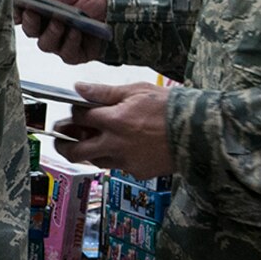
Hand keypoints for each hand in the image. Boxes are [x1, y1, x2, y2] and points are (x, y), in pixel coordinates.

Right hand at [15, 0, 109, 65]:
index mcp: (45, 12)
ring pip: (45, 44)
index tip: (16, 9)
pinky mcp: (74, 55)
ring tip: (61, 23)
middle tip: (35, 13)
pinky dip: (70, 43)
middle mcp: (48, 29)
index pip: (23, 15)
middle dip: (31, 23)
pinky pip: (65, 54)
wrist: (119, 10)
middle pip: (30, 31)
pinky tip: (76, 33)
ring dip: (51, 33)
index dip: (16, 14)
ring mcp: (60, 43)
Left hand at [53, 82, 174, 178]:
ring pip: (94, 159)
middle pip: (75, 150)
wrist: (199, 131)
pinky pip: (116, 166)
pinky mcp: (136, 172)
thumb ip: (104, 92)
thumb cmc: (171, 108)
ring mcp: (125, 161)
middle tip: (61, 137)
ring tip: (91, 140)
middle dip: (62, 143)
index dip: (74, 112)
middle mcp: (115, 144)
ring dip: (88, 151)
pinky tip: (122, 146)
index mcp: (114, 120)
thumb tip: (79, 88)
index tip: (75, 110)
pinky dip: (114, 156)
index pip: (79, 117)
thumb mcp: (137, 91)